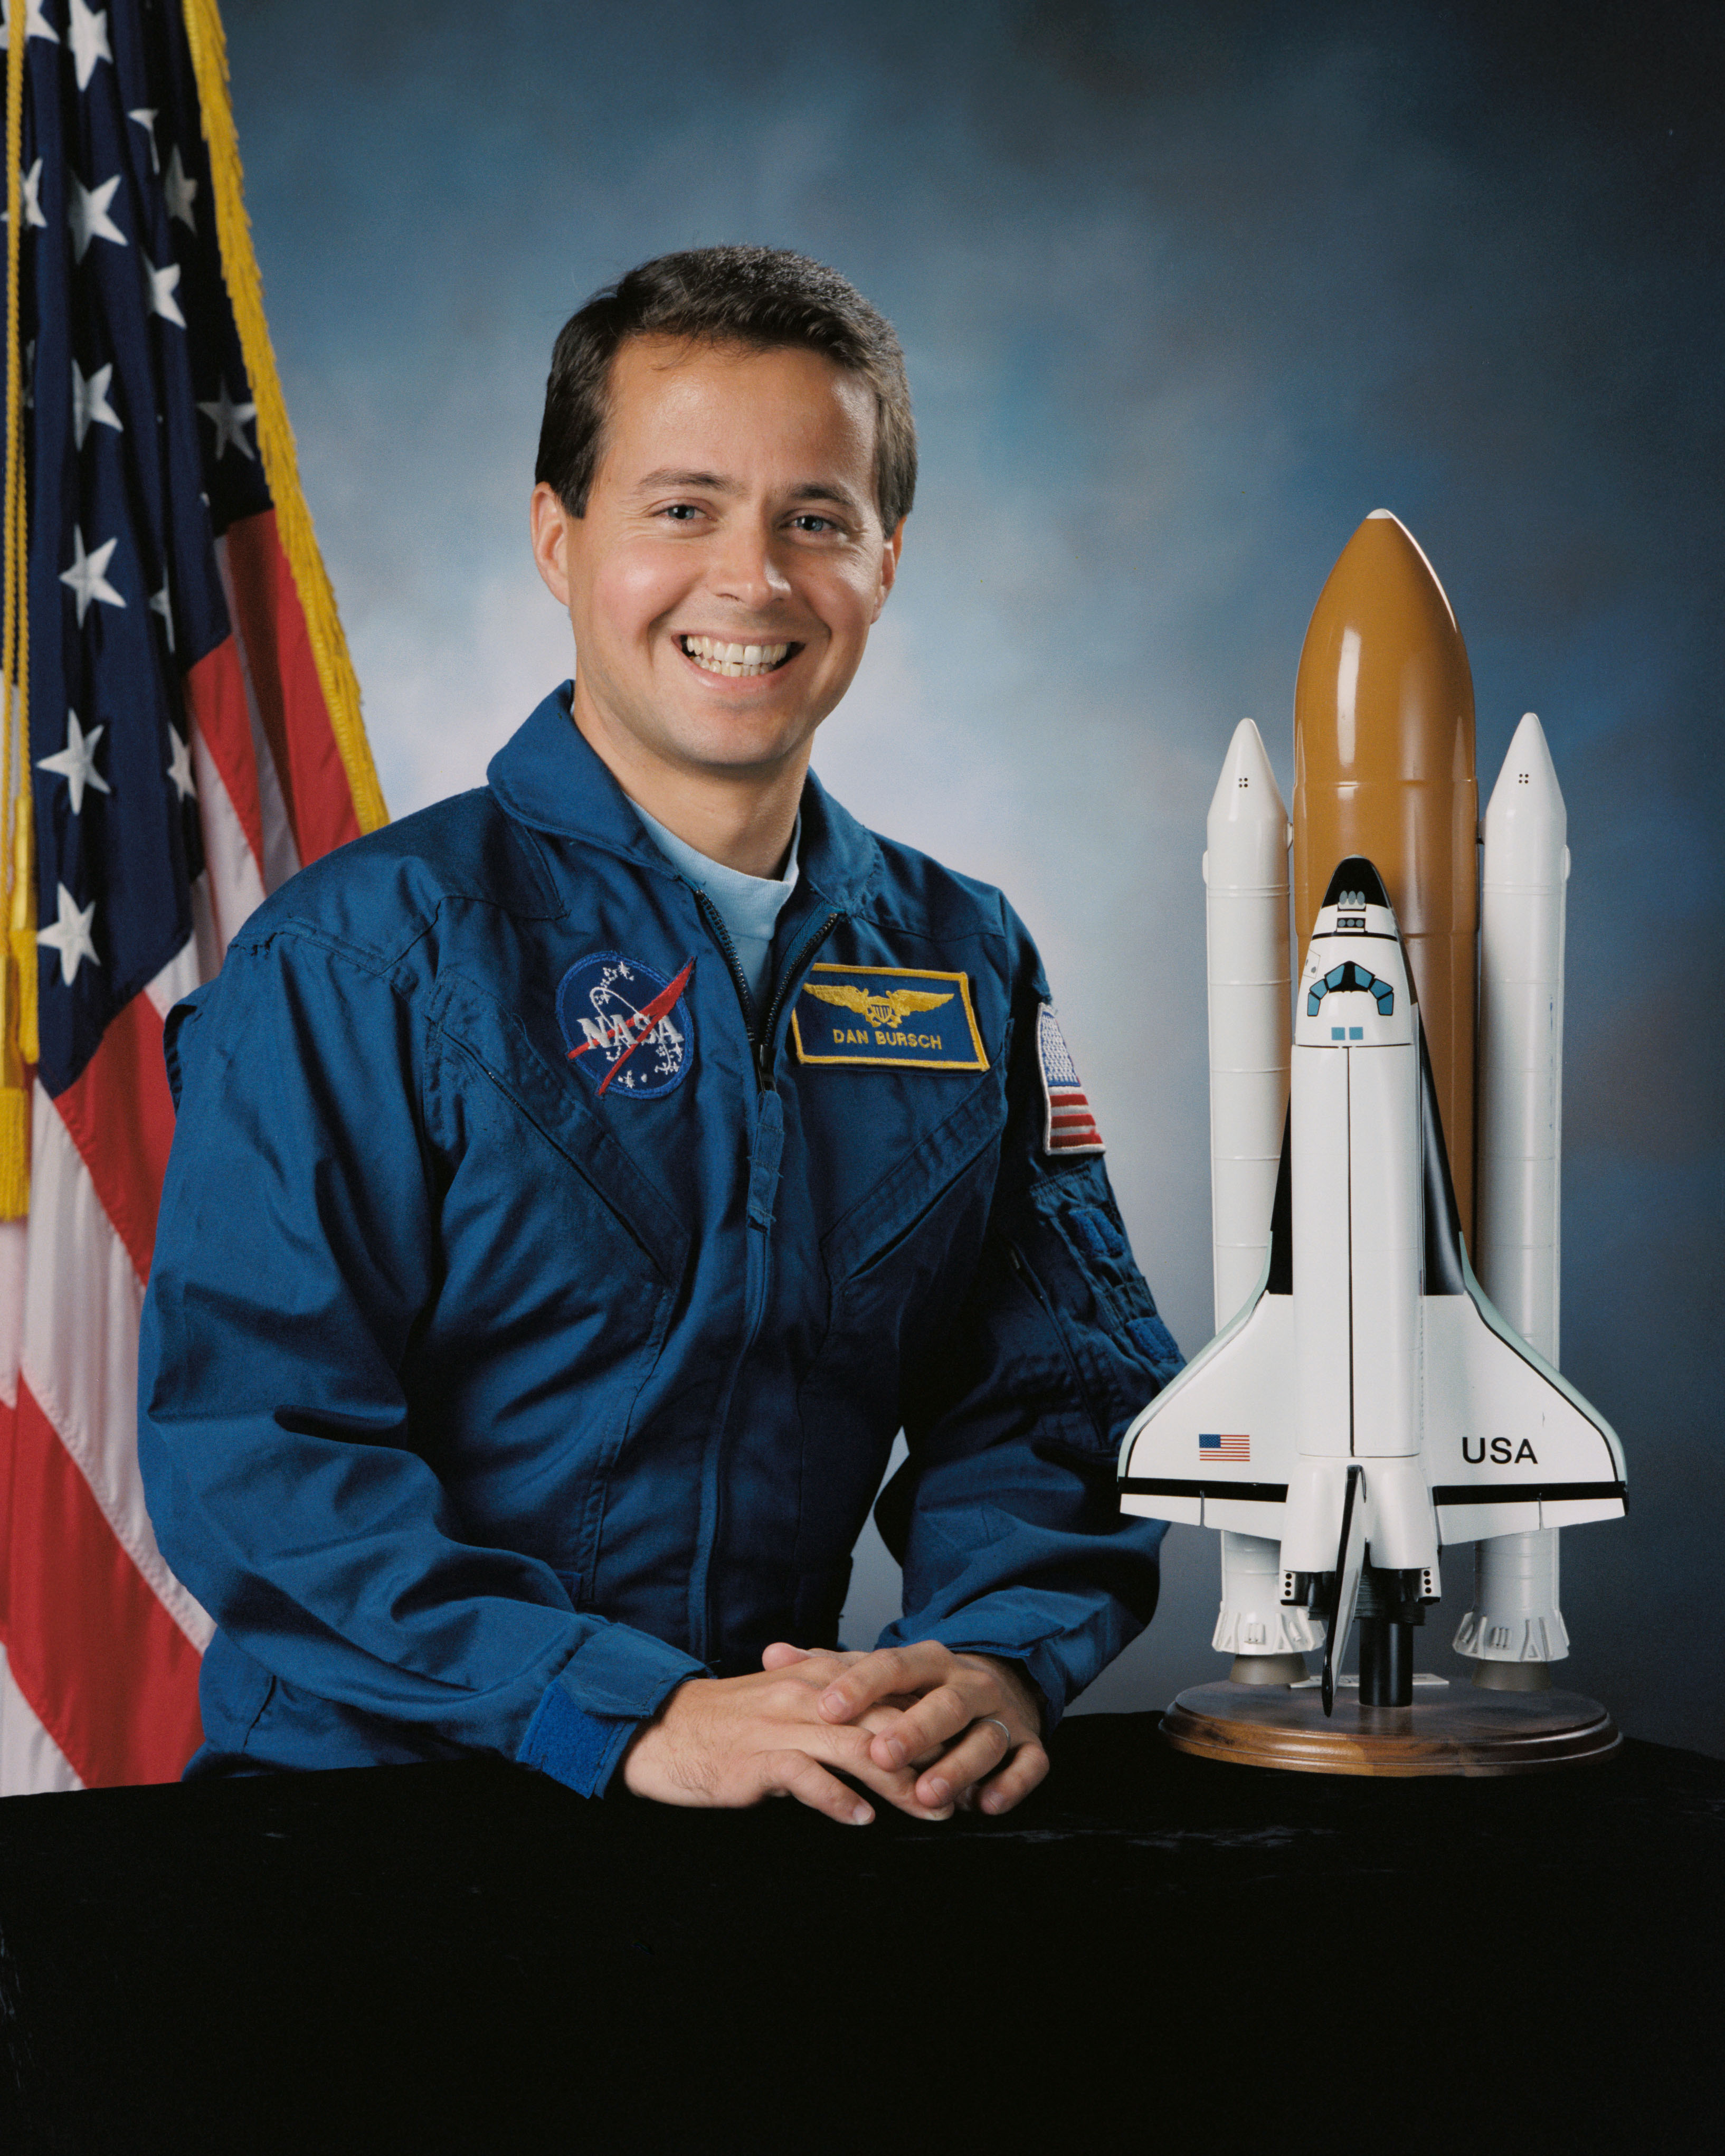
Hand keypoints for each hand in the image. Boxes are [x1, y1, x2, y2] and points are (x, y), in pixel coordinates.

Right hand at [619, 1659, 956, 1826]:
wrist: (663, 1729)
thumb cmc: (730, 1721)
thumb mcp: (788, 1701)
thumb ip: (836, 1708)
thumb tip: (888, 1730)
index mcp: (817, 1675)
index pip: (889, 1693)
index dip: (932, 1724)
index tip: (966, 1755)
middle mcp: (805, 1694)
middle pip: (884, 1722)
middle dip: (931, 1757)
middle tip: (966, 1790)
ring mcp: (780, 1725)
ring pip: (854, 1748)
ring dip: (899, 1783)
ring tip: (933, 1810)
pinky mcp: (756, 1759)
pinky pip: (804, 1775)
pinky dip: (836, 1798)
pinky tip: (862, 1820)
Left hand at [801, 1640, 1050, 1817]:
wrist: (997, 1684)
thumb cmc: (921, 1688)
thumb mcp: (880, 1672)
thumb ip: (828, 1667)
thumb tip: (771, 1653)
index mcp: (928, 1661)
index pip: (892, 1665)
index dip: (860, 1685)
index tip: (826, 1709)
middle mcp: (968, 1683)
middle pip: (945, 1702)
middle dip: (914, 1729)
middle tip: (880, 1755)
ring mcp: (1002, 1715)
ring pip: (987, 1737)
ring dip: (958, 1766)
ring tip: (927, 1795)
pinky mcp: (1030, 1744)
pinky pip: (1030, 1763)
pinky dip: (1012, 1783)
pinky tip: (987, 1805)